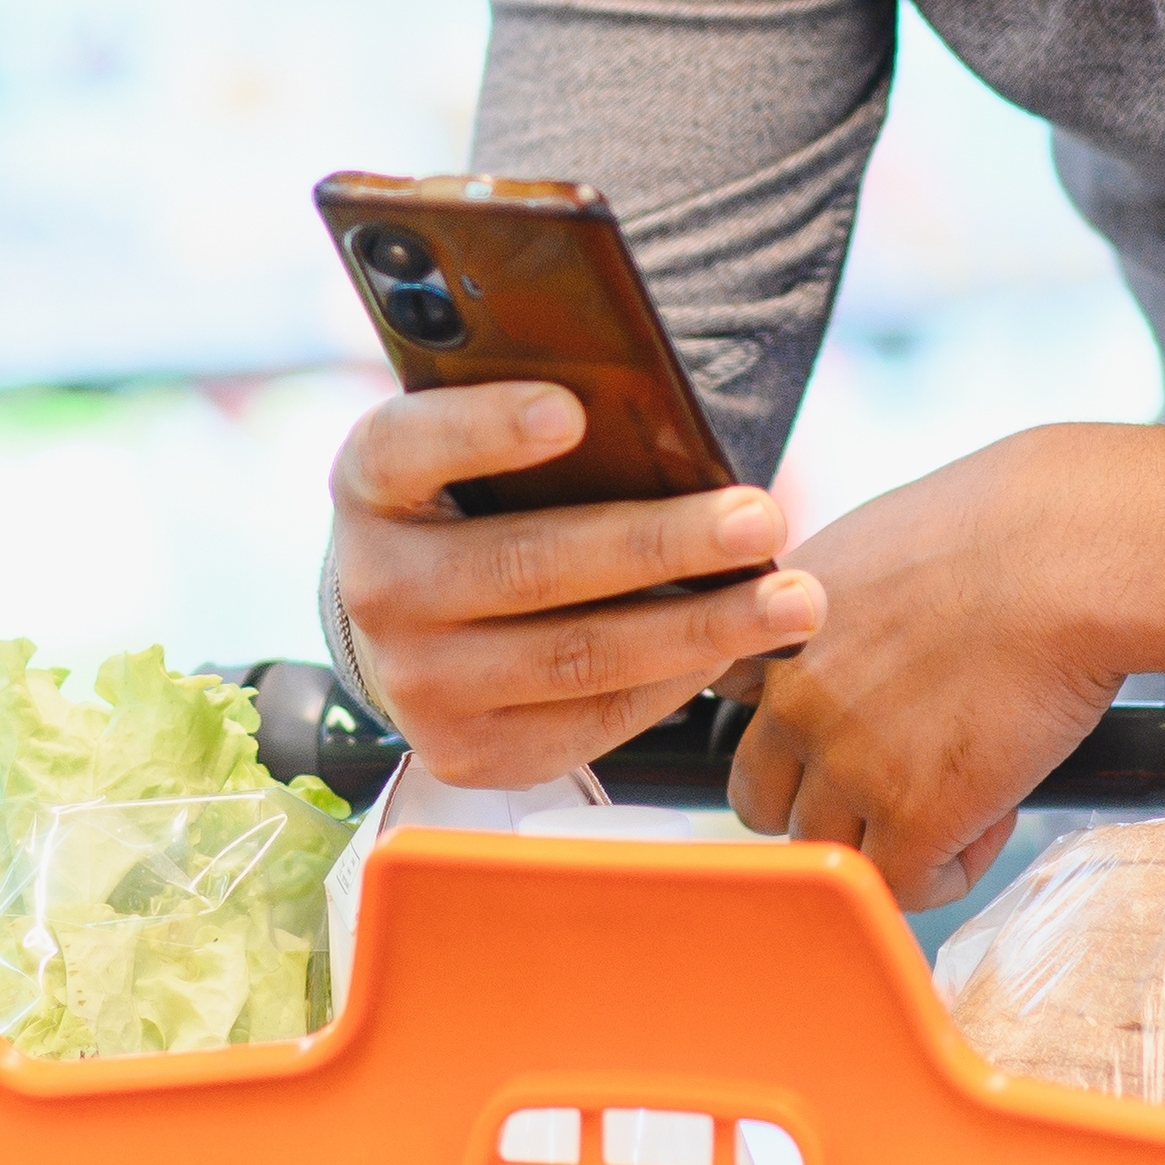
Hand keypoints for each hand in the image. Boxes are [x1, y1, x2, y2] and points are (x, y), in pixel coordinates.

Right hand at [331, 383, 822, 788]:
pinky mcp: (466, 752)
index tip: (569, 411)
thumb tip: (665, 419)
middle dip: (660, 544)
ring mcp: (416, 682)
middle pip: (530, 564)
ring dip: (700, 628)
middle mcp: (379, 588)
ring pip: (578, 656)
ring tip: (792, 602)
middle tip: (760, 520)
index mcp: (372, 483)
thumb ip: (537, 425)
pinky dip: (676, 681)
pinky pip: (593, 719)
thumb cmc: (471, 510)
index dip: (485, 429)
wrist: (403, 629)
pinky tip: (738, 648)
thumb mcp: (471, 453)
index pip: (411, 446)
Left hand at [721, 425, 1164, 906]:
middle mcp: (792, 700)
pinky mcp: (912, 815)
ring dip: (890, 838)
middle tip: (897, 778)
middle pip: (759, 799)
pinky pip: (905, 886)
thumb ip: (833, 602)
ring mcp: (847, 763)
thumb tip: (848, 641)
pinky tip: (991, 818)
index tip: (833, 729)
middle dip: (823, 799)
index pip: (730, 710)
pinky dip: (948, 870)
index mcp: (774, 629)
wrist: (1069, 556)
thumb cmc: (1003, 528)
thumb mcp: (873, 543)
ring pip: (828, 852)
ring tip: (960, 794)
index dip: (786, 729)